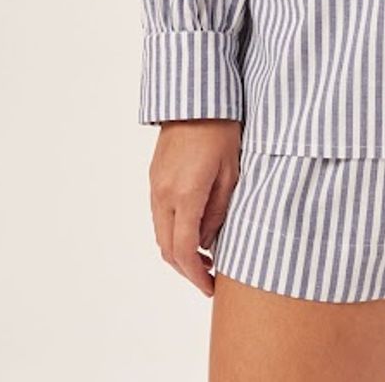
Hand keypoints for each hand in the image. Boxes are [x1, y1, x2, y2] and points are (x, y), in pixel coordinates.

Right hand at [148, 119, 241, 295]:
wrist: (195, 98)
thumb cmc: (220, 129)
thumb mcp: (230, 172)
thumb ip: (219, 211)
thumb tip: (209, 241)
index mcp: (184, 195)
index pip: (185, 251)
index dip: (197, 275)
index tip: (210, 286)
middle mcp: (163, 195)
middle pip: (167, 249)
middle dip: (187, 269)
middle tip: (209, 277)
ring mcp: (155, 186)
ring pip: (161, 234)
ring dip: (179, 251)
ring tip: (205, 256)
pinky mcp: (154, 177)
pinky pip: (159, 216)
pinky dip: (173, 231)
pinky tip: (193, 229)